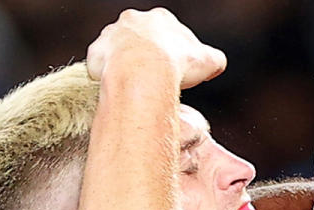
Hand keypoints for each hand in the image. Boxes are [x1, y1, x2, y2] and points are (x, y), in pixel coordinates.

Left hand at [86, 7, 225, 89]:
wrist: (143, 72)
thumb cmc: (174, 63)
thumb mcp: (209, 61)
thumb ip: (213, 59)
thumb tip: (216, 64)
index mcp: (161, 19)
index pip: (168, 31)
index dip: (174, 51)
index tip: (177, 66)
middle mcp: (133, 21)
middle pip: (142, 38)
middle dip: (148, 55)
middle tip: (157, 76)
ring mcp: (112, 35)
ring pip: (119, 49)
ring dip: (127, 64)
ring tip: (138, 85)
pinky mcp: (96, 53)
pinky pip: (101, 65)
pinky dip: (109, 75)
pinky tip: (121, 87)